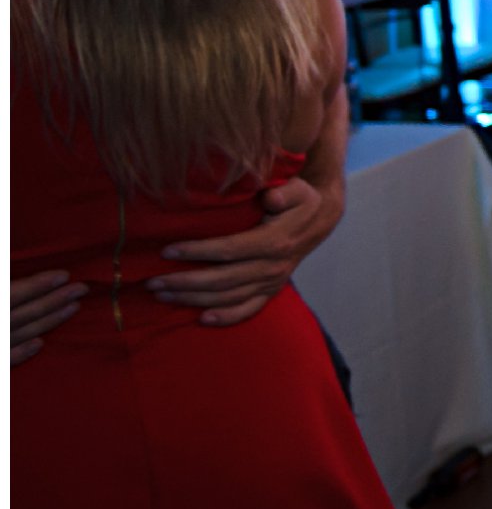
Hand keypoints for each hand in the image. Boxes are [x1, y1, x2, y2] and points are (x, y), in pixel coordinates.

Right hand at [11, 271, 86, 364]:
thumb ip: (8, 289)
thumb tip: (19, 278)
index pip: (12, 294)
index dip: (37, 285)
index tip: (65, 275)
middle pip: (25, 314)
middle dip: (54, 300)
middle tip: (82, 288)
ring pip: (20, 334)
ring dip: (48, 321)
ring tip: (74, 307)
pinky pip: (5, 360)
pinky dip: (21, 353)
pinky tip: (40, 344)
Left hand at [147, 176, 336, 326]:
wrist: (322, 218)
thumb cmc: (300, 199)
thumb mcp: (296, 189)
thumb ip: (284, 192)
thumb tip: (271, 198)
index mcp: (275, 242)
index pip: (229, 250)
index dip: (197, 252)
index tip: (166, 251)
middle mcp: (273, 267)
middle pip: (222, 280)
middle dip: (184, 282)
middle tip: (153, 282)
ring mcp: (272, 282)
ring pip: (229, 297)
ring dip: (193, 299)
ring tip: (162, 295)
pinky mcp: (272, 290)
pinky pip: (249, 309)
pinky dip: (226, 317)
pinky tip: (202, 320)